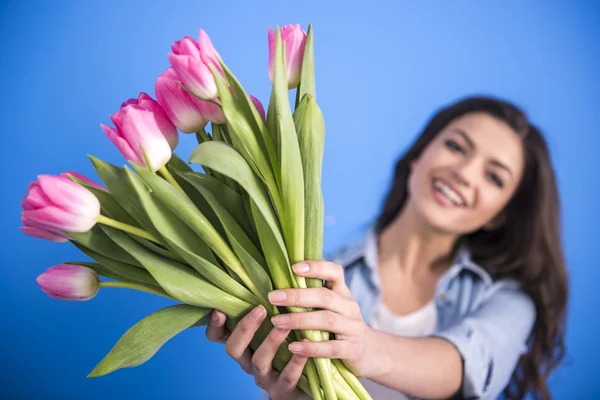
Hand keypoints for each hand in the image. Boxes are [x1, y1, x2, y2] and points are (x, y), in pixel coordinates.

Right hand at [206, 306, 310, 399]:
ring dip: (271, 341)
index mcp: (243, 346)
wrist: (308, 385)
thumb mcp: (275, 328)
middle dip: (245, 328)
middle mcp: (248, 362)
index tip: (219, 309)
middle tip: (261, 309)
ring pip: (259, 361)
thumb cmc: (290, 347)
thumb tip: (270, 273)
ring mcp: (264, 378)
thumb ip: (269, 310)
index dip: (214, 325)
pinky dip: (296, 361)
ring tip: (285, 324)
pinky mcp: (283, 391)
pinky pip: (287, 377)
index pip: (217, 337)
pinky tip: (305, 345)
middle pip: (233, 349)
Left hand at [268, 260, 375, 376]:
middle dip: (297, 296)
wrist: (366, 351)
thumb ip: (312, 295)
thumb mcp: (331, 306)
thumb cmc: (338, 324)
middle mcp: (349, 307)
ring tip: (277, 321)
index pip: (335, 272)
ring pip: (327, 320)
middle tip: (273, 297)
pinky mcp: (352, 350)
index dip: (316, 267)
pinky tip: (293, 346)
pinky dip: (311, 347)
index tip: (294, 267)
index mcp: (342, 292)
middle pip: (325, 296)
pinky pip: (331, 348)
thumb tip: (277, 284)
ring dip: (299, 320)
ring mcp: (352, 328)